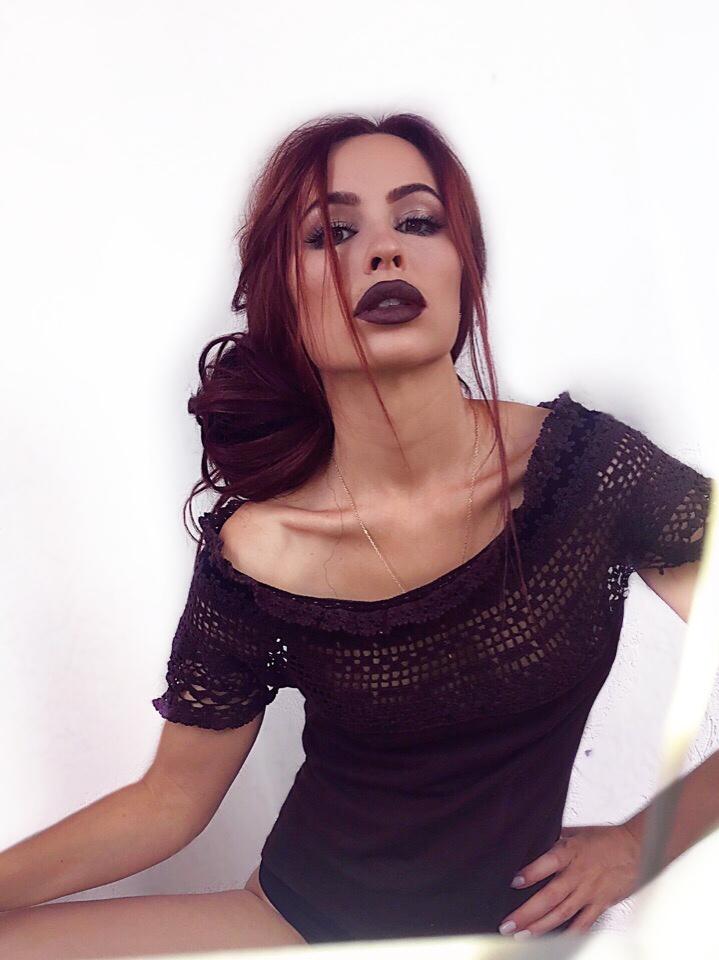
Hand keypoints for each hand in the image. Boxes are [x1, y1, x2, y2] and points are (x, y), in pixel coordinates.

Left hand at [497, 824, 641, 937]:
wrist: (636, 847)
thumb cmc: (606, 838)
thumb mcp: (576, 831)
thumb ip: (555, 839)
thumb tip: (534, 840)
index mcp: (570, 852)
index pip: (547, 862)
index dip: (531, 873)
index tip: (513, 882)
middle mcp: (578, 874)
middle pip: (550, 896)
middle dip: (527, 912)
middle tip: (508, 923)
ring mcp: (589, 892)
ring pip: (562, 914)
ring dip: (541, 926)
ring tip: (522, 935)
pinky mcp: (601, 904)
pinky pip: (584, 923)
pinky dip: (570, 933)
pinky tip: (556, 940)